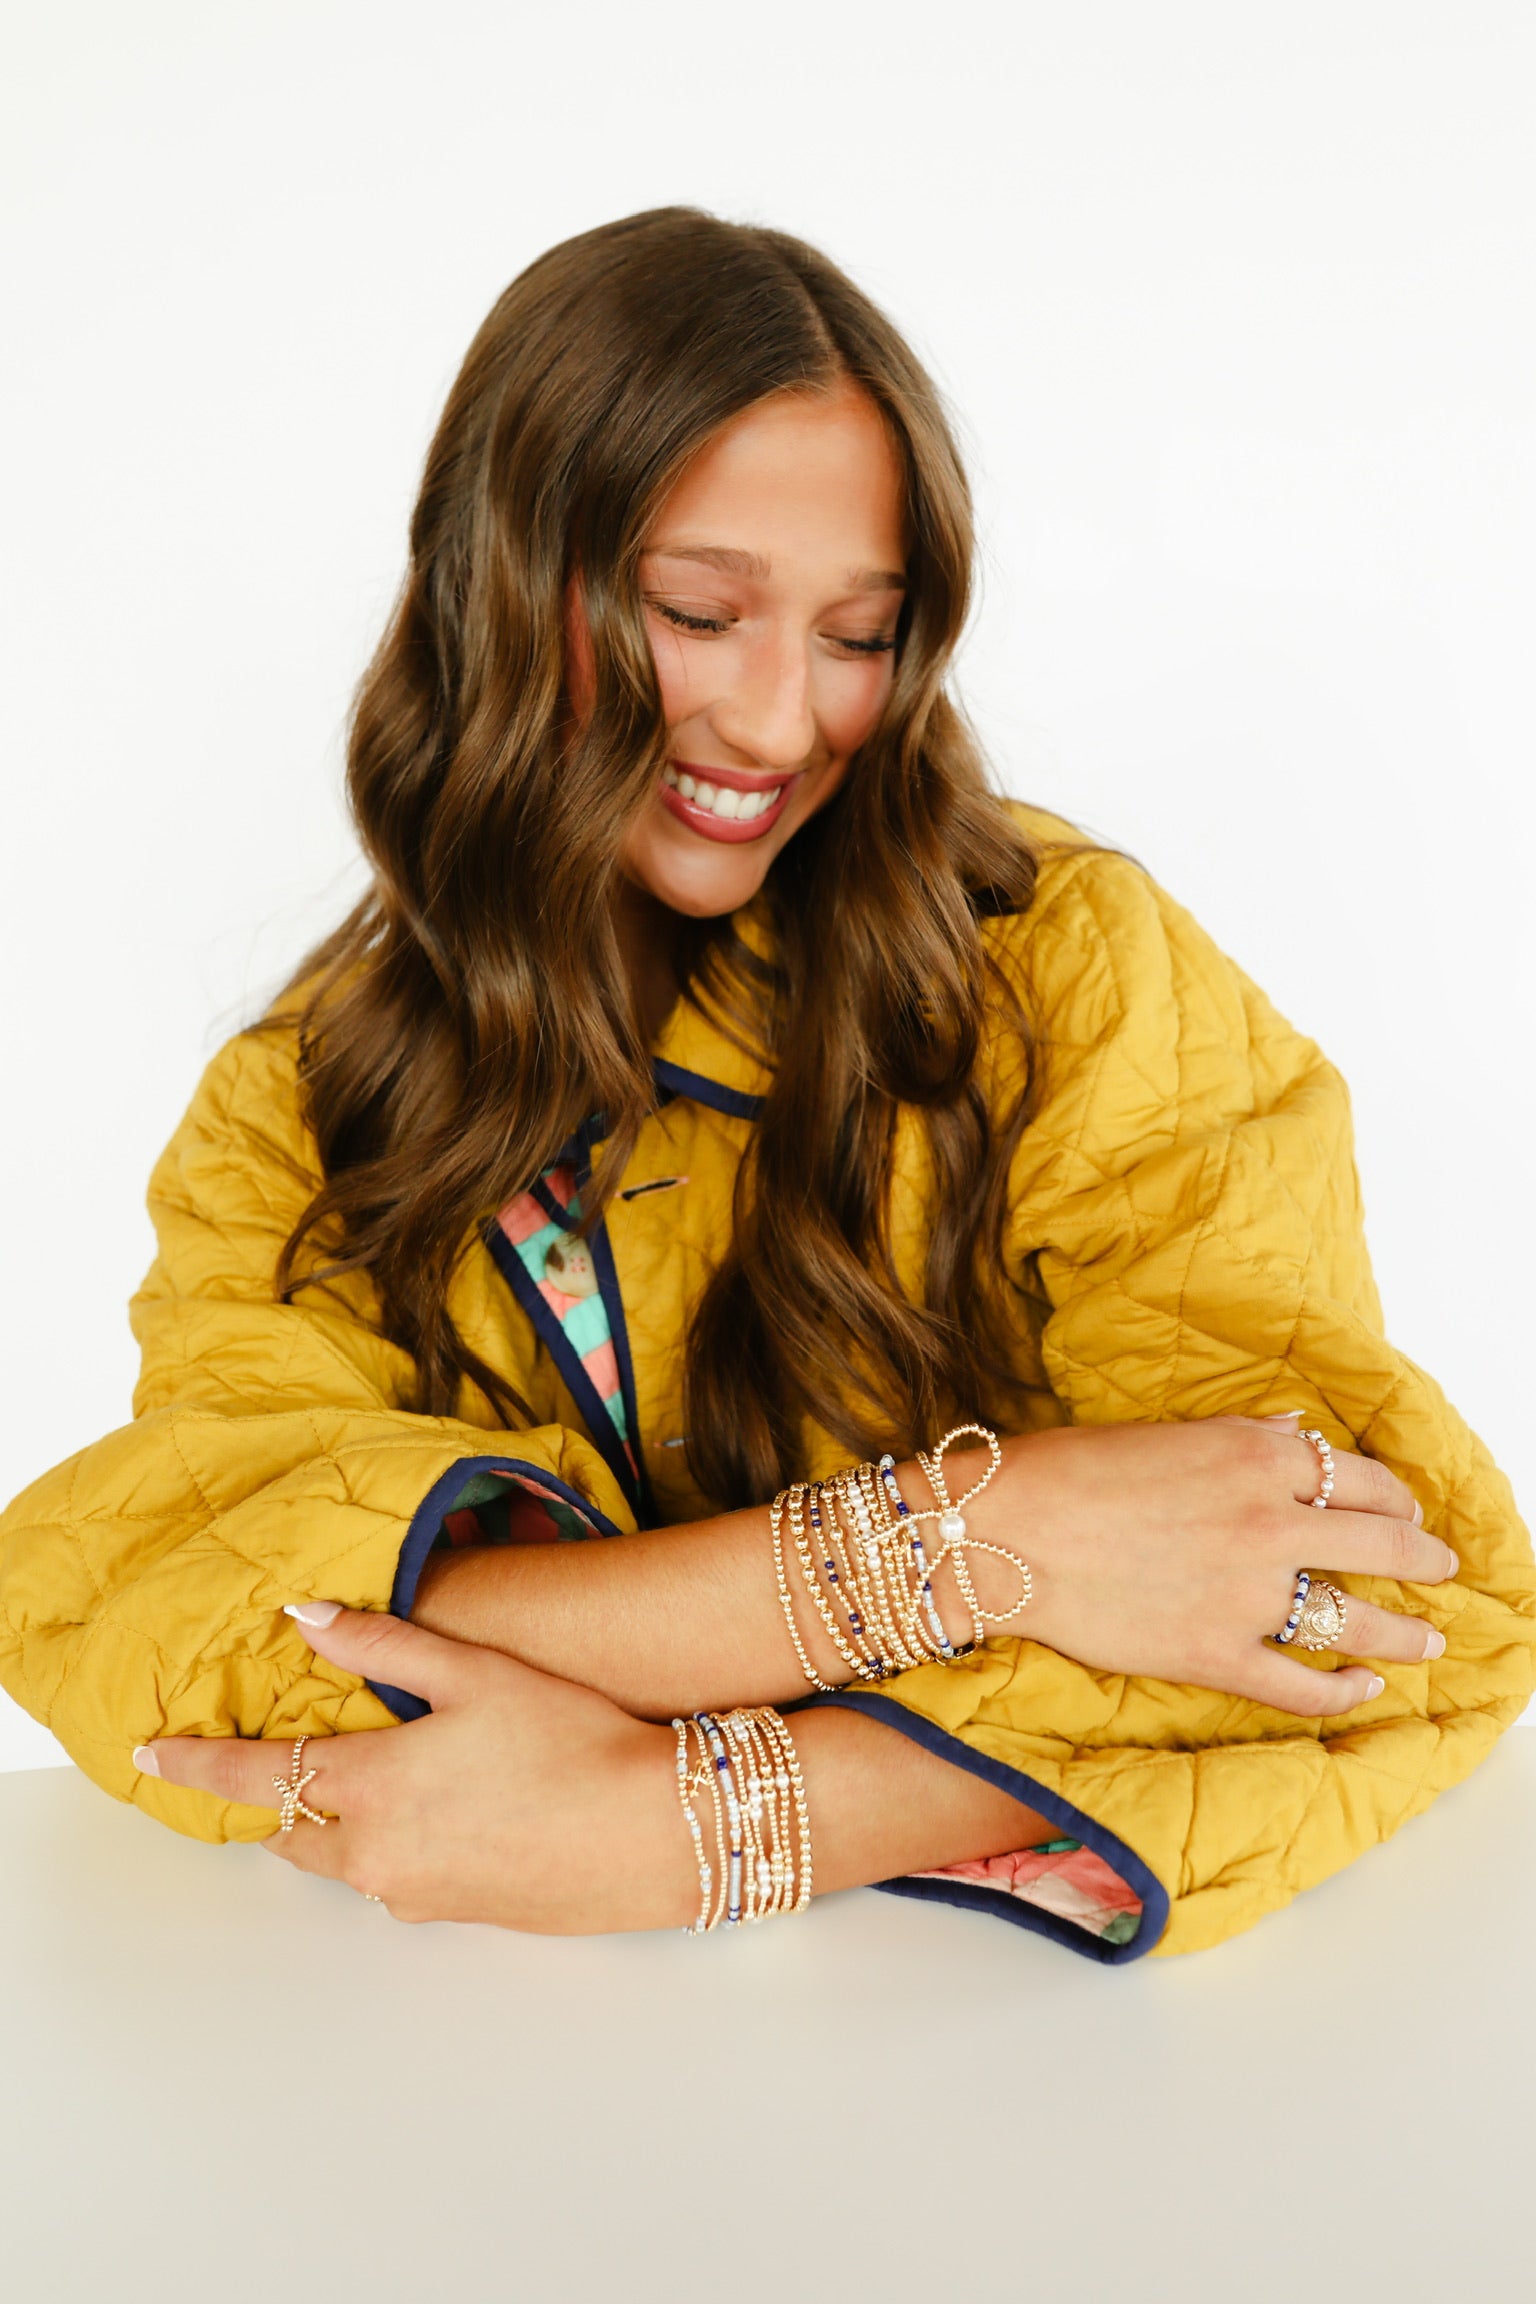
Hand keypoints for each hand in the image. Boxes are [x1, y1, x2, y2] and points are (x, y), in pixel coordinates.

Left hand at [133, 1609, 693, 1930]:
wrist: (655, 1834)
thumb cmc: (572, 1742)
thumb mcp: (479, 1673)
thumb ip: (387, 1644)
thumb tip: (307, 1617)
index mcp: (373, 1788)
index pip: (257, 1775)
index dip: (197, 1765)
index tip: (150, 1756)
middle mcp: (379, 1854)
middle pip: (291, 1831)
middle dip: (271, 1801)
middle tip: (265, 1764)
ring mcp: (417, 1893)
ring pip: (344, 1860)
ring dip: (335, 1824)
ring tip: (366, 1779)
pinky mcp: (458, 1915)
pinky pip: (396, 1878)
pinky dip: (391, 1846)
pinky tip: (444, 1809)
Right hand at [956, 1413, 1457, 1715]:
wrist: (1006, 1530)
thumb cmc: (1074, 1472)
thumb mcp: (1170, 1432)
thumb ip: (1245, 1437)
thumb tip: (1298, 1439)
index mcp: (1259, 1458)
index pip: (1362, 1480)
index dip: (1396, 1499)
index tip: (1407, 1511)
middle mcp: (1270, 1523)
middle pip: (1384, 1545)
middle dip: (1426, 1559)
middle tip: (1442, 1567)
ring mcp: (1249, 1595)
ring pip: (1360, 1621)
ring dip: (1407, 1634)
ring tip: (1429, 1641)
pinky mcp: (1217, 1654)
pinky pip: (1303, 1685)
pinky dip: (1344, 1692)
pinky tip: (1364, 1689)